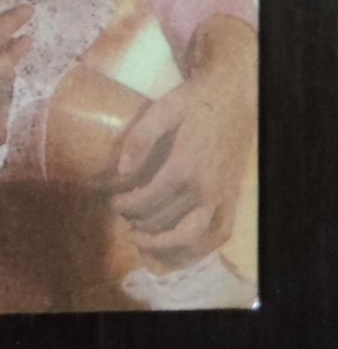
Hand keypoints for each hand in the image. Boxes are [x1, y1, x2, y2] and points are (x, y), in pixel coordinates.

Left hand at [108, 16, 256, 265]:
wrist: (234, 98)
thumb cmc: (195, 102)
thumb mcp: (162, 110)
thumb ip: (140, 139)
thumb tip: (120, 171)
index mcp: (184, 167)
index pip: (147, 201)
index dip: (126, 206)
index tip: (114, 201)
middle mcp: (206, 189)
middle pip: (165, 222)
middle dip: (139, 224)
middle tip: (124, 218)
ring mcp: (222, 198)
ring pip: (192, 239)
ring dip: (164, 246)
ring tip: (143, 240)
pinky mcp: (233, 199)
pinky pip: (219, 235)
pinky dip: (199, 249)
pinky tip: (180, 248)